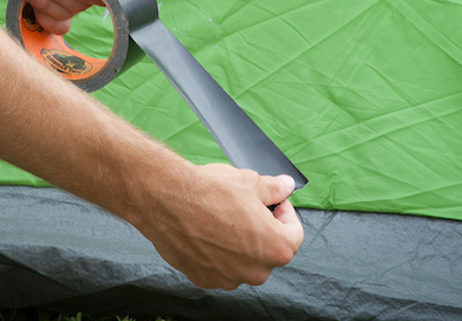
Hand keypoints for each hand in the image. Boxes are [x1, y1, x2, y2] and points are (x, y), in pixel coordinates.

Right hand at [134, 165, 303, 289]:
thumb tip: (286, 186)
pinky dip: (218, 253)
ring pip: (244, 261)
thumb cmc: (209, 192)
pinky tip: (207, 230)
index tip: (275, 202)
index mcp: (275, 247)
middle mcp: (255, 271)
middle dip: (263, 230)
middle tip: (248, 208)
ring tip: (223, 217)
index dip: (286, 213)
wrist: (166, 200)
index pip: (295, 234)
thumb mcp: (251, 181)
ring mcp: (229, 279)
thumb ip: (274, 189)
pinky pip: (220, 267)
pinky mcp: (205, 279)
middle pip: (269, 251)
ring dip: (240, 243)